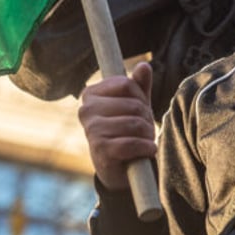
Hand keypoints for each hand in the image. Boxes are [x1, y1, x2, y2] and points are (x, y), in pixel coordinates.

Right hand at [78, 62, 156, 190]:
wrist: (121, 169)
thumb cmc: (127, 130)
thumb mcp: (134, 104)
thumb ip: (139, 84)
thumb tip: (144, 66)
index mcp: (90, 94)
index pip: (127, 84)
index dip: (141, 97)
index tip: (139, 109)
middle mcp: (86, 110)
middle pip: (133, 104)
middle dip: (147, 118)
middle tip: (145, 129)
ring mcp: (91, 130)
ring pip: (135, 123)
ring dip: (148, 134)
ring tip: (145, 140)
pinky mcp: (100, 151)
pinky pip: (132, 143)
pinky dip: (147, 148)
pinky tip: (147, 151)